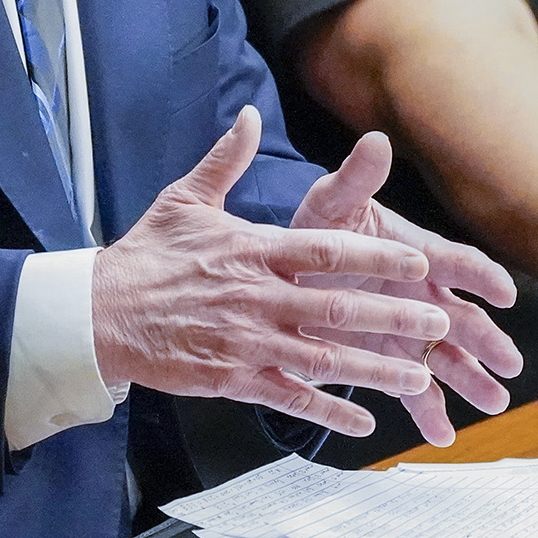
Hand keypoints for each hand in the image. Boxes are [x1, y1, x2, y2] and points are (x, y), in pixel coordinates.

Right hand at [92, 106, 450, 436]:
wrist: (98, 314)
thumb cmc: (146, 255)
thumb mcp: (185, 198)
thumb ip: (227, 158)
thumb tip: (248, 115)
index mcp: (251, 249)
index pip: (325, 251)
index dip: (375, 257)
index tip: (417, 262)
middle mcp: (255, 297)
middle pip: (336, 308)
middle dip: (393, 316)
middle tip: (439, 321)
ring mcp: (245, 343)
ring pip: (323, 360)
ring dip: (374, 370)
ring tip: (420, 375)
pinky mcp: (232, 380)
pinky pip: (289, 398)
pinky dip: (329, 411)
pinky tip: (364, 421)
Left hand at [288, 131, 521, 445]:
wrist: (288, 268)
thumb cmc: (319, 226)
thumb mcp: (331, 202)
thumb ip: (356, 178)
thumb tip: (376, 140)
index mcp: (415, 252)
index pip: (457, 262)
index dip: (482, 276)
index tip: (505, 293)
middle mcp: (421, 294)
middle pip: (464, 318)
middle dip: (488, 341)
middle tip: (511, 364)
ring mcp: (409, 330)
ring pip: (449, 358)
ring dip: (471, 380)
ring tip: (494, 403)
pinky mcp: (390, 359)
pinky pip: (414, 388)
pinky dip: (429, 411)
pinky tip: (444, 434)